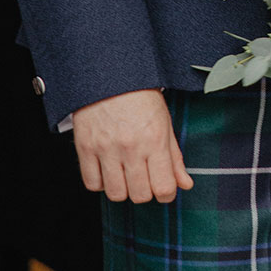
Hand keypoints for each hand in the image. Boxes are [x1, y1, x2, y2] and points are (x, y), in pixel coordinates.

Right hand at [72, 88, 193, 203]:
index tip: (164, 188)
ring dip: (123, 189)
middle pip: (139, 195)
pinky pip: (92, 183)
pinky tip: (108, 169)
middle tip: (144, 178)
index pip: (164, 187)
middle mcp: (130, 147)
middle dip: (145, 192)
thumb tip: (185, 184)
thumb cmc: (141, 97)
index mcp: (154, 140)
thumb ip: (174, 158)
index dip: (166, 193)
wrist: (111, 75)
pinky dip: (101, 182)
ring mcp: (106, 148)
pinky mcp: (85, 147)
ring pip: (115, 194)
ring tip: (125, 174)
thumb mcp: (165, 123)